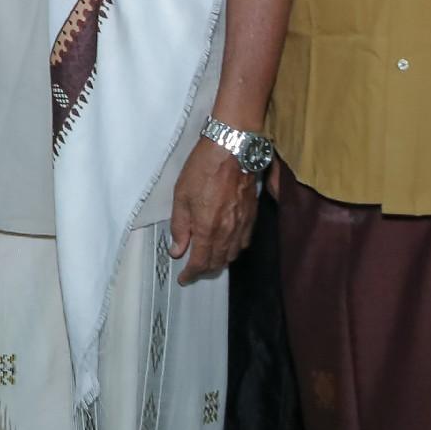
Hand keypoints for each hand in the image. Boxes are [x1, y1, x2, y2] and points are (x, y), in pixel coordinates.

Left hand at [168, 139, 258, 284]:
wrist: (232, 150)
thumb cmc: (203, 169)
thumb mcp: (181, 196)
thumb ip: (180, 227)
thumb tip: (177, 250)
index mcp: (208, 229)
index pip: (200, 262)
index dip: (191, 273)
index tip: (184, 278)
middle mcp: (228, 232)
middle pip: (218, 261)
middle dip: (205, 269)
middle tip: (194, 269)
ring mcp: (243, 224)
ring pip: (233, 254)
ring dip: (220, 260)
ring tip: (209, 258)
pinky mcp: (252, 215)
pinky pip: (245, 241)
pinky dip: (235, 248)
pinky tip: (228, 243)